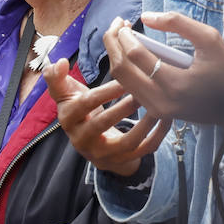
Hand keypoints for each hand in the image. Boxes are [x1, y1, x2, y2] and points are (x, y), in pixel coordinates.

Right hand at [45, 58, 169, 175]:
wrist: (89, 142)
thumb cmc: (80, 110)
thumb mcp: (66, 94)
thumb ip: (57, 77)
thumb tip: (59, 62)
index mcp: (69, 119)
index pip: (85, 104)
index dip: (104, 91)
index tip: (123, 79)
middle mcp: (81, 139)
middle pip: (103, 123)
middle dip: (124, 107)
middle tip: (142, 91)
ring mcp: (102, 154)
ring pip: (126, 141)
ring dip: (144, 124)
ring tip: (157, 105)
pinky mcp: (120, 162)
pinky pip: (142, 151)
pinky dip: (156, 137)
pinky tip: (166, 121)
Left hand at [104, 13, 223, 129]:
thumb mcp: (209, 39)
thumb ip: (178, 22)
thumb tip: (145, 16)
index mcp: (175, 84)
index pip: (136, 56)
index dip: (124, 36)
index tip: (124, 22)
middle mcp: (161, 101)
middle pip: (121, 70)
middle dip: (113, 43)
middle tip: (117, 24)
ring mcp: (157, 110)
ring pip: (121, 81)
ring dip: (116, 56)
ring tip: (121, 35)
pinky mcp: (157, 112)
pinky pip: (130, 89)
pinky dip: (125, 69)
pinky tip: (129, 52)